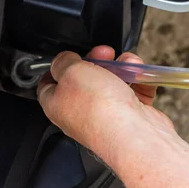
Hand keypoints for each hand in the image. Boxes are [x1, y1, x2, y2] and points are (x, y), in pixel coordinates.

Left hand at [37, 46, 174, 165]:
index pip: (49, 85)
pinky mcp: (130, 117)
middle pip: (84, 80)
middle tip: (104, 53)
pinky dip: (138, 81)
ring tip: (127, 64)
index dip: (58, 67)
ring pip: (111, 83)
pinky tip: (139, 75)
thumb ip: (63, 62)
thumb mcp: (71, 72)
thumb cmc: (100, 109)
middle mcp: (80, 113)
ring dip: (121, 68)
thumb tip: (62, 60)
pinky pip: (133, 92)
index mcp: (57, 105)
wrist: (135, 134)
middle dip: (96, 61)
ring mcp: (107, 116)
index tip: (69, 55)